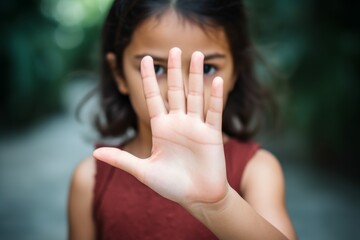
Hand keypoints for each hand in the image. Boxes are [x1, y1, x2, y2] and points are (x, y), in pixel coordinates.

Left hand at [94, 47, 228, 207]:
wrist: (197, 197)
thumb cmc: (171, 186)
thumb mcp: (143, 172)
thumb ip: (121, 160)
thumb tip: (94, 153)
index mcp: (161, 128)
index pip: (153, 98)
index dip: (149, 79)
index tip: (145, 59)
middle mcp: (178, 123)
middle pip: (176, 91)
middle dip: (175, 70)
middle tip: (175, 49)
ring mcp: (195, 127)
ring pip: (195, 95)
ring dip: (196, 76)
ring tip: (196, 55)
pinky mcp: (211, 134)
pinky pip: (213, 111)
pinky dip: (214, 96)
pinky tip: (215, 80)